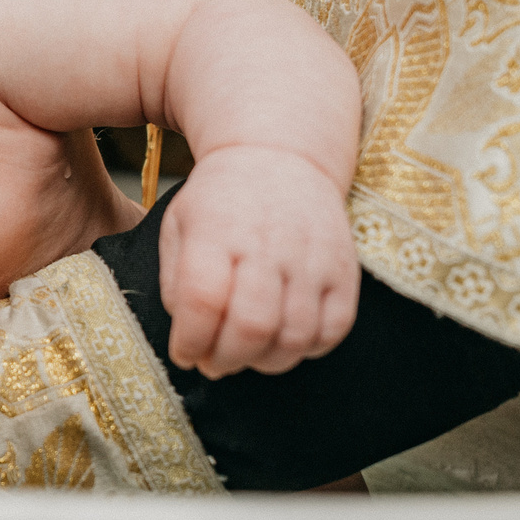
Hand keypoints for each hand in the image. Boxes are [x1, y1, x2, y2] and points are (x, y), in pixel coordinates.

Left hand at [158, 150, 358, 377]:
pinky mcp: (344, 269)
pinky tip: (284, 340)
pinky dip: (306, 350)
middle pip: (251, 326)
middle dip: (226, 360)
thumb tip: (189, 334)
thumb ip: (175, 281)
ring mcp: (311, 257)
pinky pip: (333, 330)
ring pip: (293, 337)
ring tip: (247, 354)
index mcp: (216, 229)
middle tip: (214, 364)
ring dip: (265, 362)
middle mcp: (267, 243)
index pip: (202, 300)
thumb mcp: (179, 224)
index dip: (190, 341)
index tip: (184, 354)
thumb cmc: (221, 200)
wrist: (281, 155)